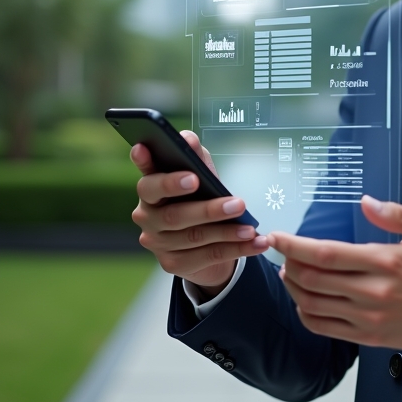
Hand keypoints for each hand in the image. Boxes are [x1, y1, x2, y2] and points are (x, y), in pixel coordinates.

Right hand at [130, 130, 268, 293]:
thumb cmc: (199, 198)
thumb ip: (196, 157)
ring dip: (227, 232)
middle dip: (208, 210)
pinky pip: (207, 256)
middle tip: (237, 204)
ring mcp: (157, 242)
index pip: (146, 179)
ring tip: (250, 228)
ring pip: (194, 238)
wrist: (205, 241)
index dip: (145, 166)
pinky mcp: (173, 263)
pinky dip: (235, 249)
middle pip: (174, 215)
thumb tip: (187, 138)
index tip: (149, 151)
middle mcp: (146, 216)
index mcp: (150, 190)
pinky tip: (256, 243)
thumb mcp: (202, 176)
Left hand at [269, 196, 401, 350]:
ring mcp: (368, 317)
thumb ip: (397, 213)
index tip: (278, 236)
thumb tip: (366, 201)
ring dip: (293, 287)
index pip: (326, 253)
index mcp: (385, 260)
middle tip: (281, 251)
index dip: (295, 245)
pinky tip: (304, 300)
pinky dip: (305, 313)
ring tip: (289, 272)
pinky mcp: (368, 336)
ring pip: (313, 304)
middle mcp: (373, 291)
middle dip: (288, 263)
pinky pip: (324, 328)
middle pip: (312, 279)